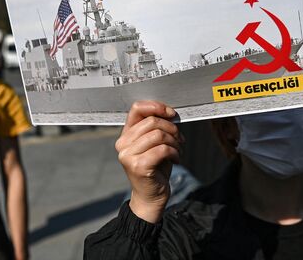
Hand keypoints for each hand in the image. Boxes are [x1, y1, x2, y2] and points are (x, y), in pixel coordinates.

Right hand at [115, 101, 181, 222]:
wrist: (150, 196)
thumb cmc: (155, 167)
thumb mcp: (154, 143)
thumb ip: (155, 127)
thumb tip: (169, 112)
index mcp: (126, 134)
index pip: (137, 108)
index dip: (156, 106)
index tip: (171, 113)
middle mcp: (122, 144)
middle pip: (152, 121)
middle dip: (171, 128)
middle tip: (179, 139)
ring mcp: (128, 155)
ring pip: (158, 134)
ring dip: (174, 141)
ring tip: (178, 149)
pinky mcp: (138, 166)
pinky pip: (162, 149)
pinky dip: (175, 152)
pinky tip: (176, 159)